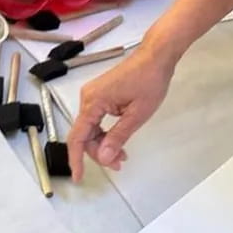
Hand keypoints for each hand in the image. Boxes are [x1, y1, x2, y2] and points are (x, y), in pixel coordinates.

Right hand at [67, 45, 175, 181]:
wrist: (156, 55)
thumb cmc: (150, 80)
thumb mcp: (137, 114)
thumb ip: (118, 137)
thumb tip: (104, 158)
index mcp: (93, 102)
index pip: (78, 137)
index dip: (76, 160)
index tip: (78, 177)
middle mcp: (87, 99)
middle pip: (85, 136)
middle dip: (99, 153)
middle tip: (119, 164)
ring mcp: (93, 97)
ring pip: (91, 131)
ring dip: (103, 146)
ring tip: (122, 156)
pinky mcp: (100, 96)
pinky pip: (96, 122)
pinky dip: (105, 134)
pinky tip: (117, 142)